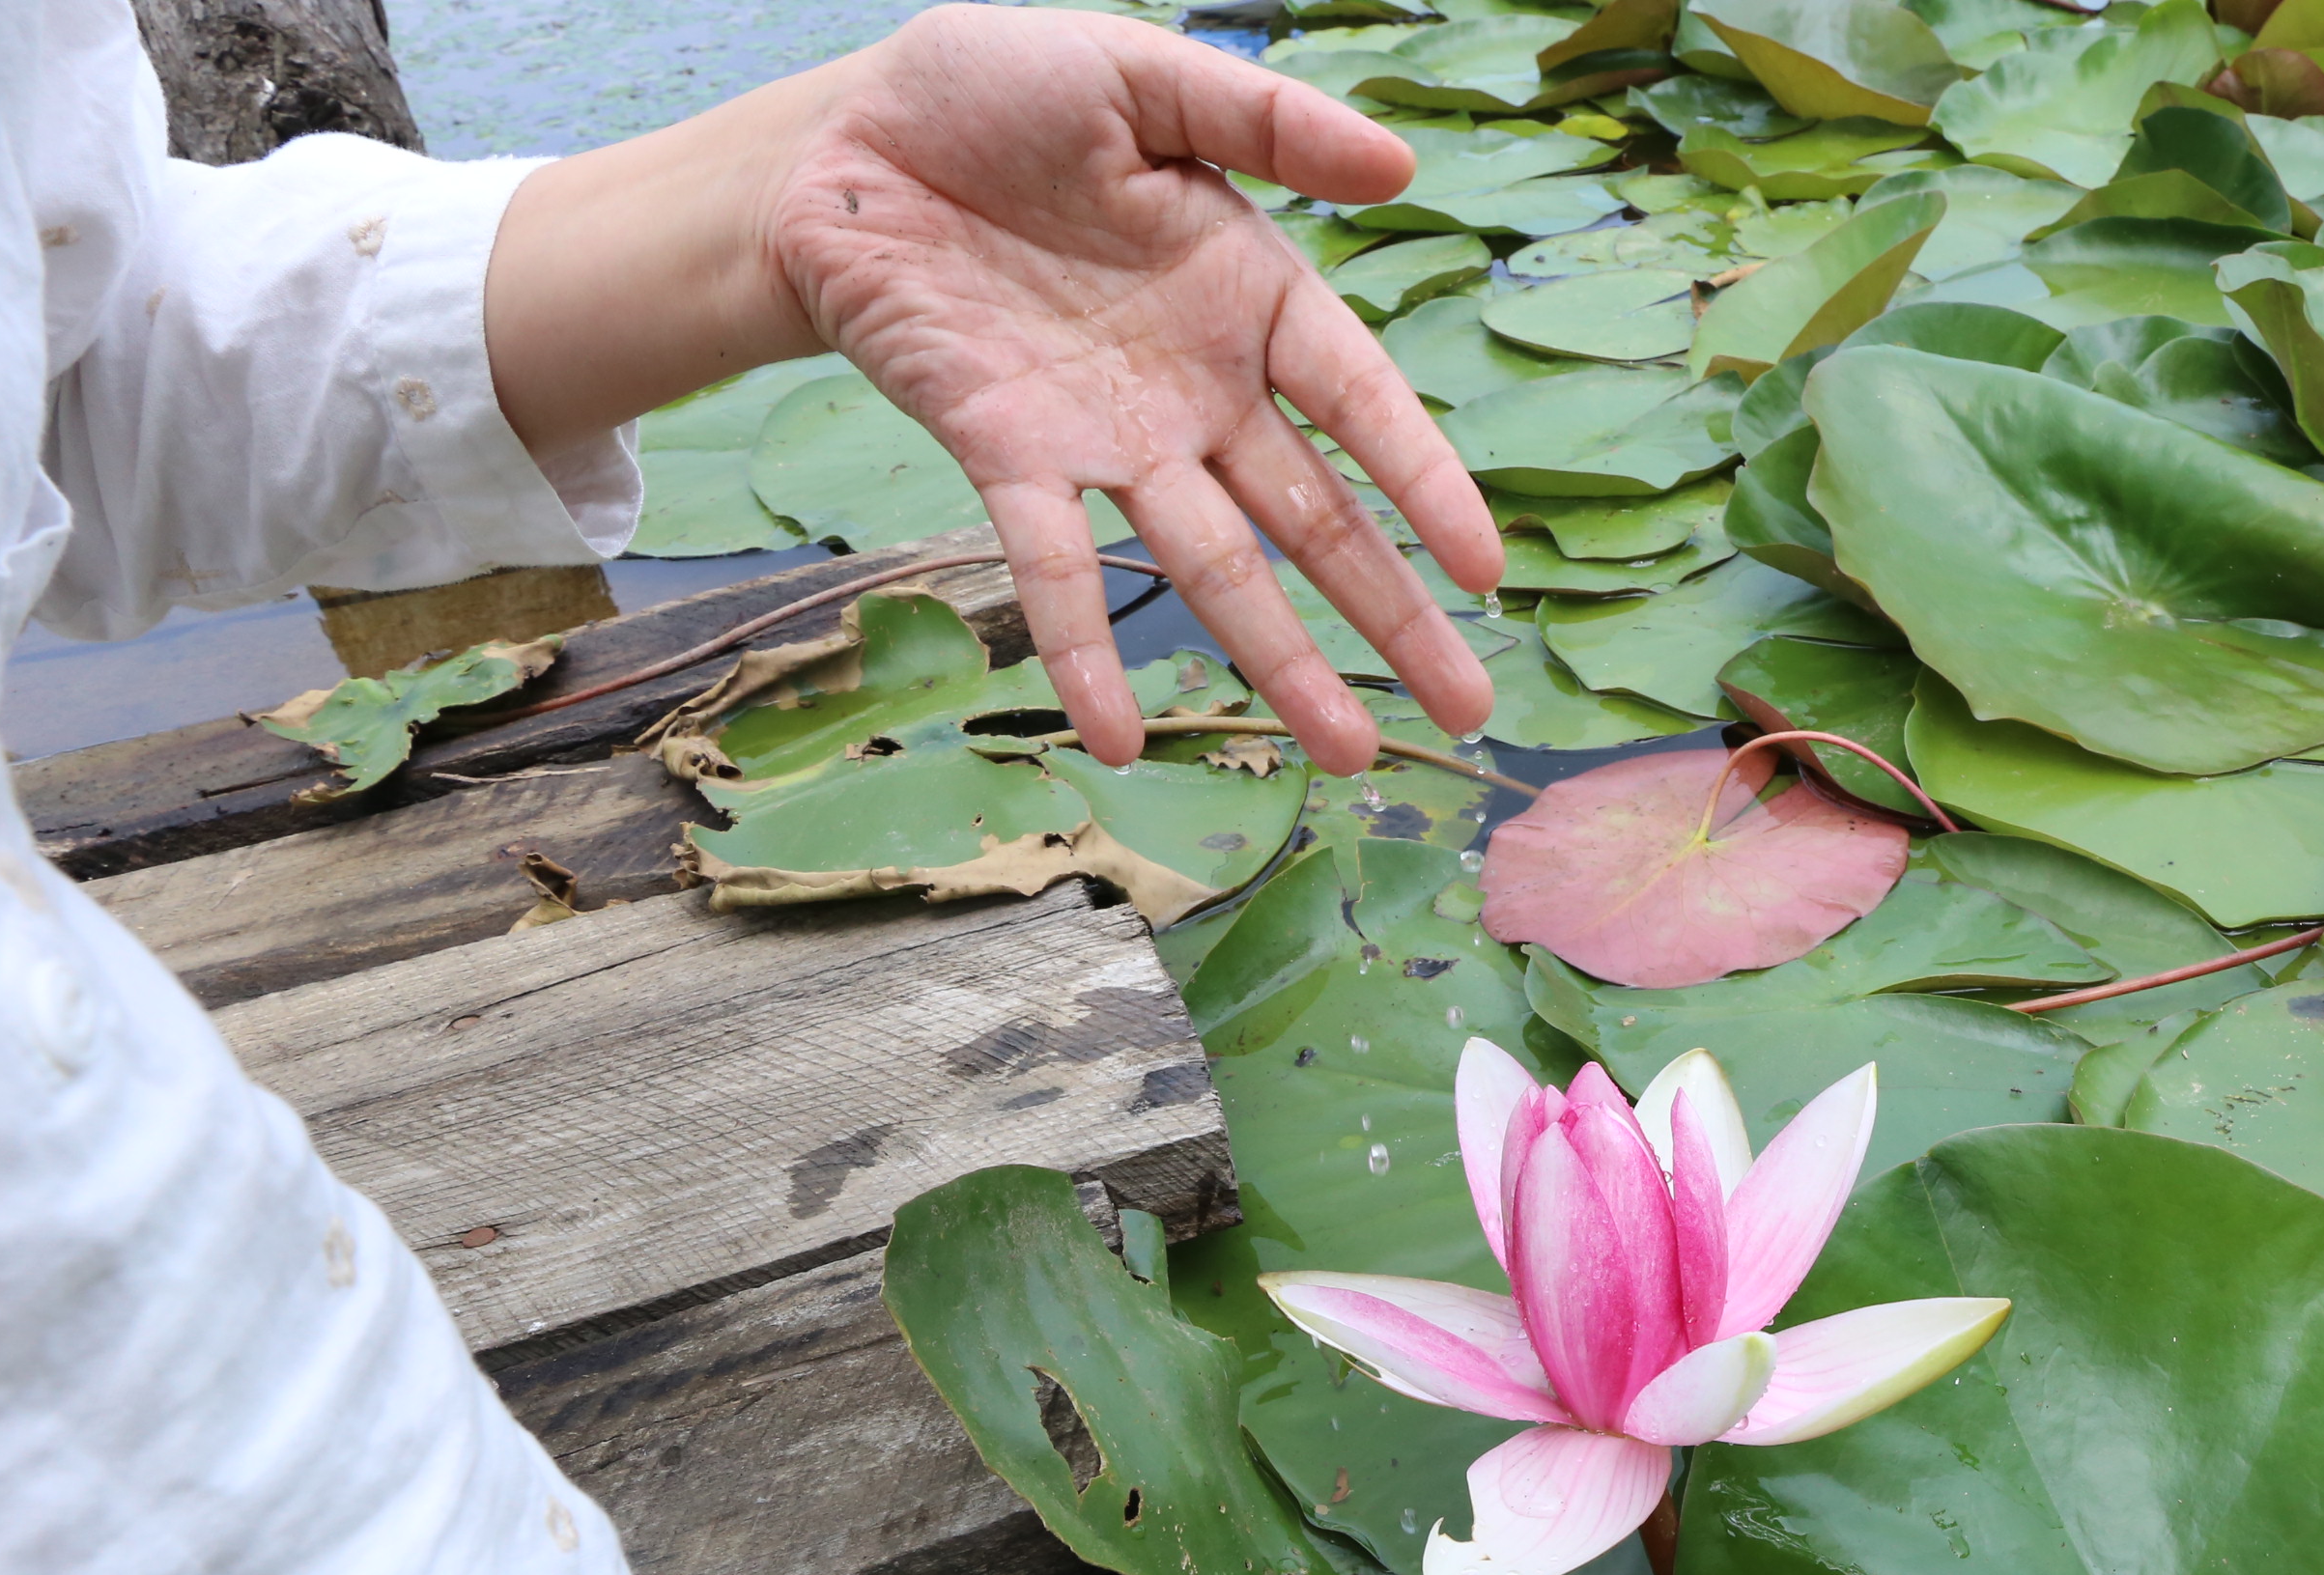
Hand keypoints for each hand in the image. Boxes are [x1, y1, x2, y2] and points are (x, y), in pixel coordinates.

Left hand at [489, 7, 1502, 776]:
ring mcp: (1106, 438)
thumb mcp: (1140, 76)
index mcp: (1247, 294)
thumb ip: (1266, 119)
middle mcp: (1194, 388)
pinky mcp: (1008, 459)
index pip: (1363, 403)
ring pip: (1213, 567)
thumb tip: (1400, 163)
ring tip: (1345, 750)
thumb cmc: (993, 92)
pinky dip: (1086, 653)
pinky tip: (1122, 740)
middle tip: (1464, 709)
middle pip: (1315, 519)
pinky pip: (1056, 569)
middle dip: (1391, 615)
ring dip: (1279, 663)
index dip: (1425, 485)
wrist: (838, 140)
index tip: (1485, 573)